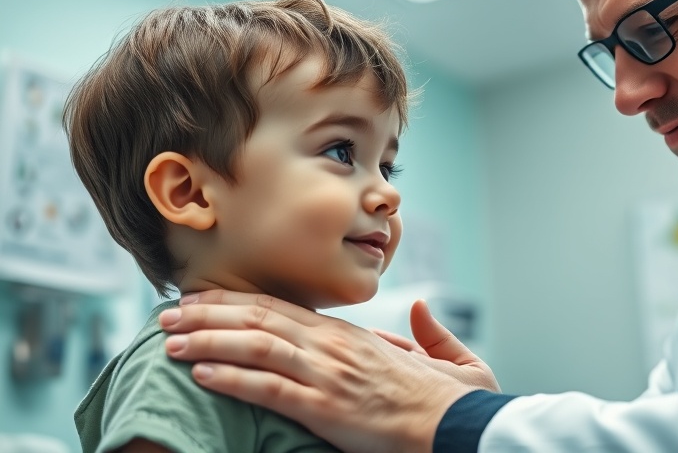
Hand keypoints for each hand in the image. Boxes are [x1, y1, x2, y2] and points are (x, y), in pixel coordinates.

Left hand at [158, 290, 495, 452]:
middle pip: (260, 319)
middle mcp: (334, 347)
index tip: (204, 300)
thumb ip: (428, 333)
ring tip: (171, 342)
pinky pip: (270, 389)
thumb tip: (420, 309)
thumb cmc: (451, 400)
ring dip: (208, 341)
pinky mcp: (326, 408)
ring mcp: (329, 375)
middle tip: (167, 314)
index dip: (238, 302)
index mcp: (352, 336)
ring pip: (257, 346)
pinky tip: (202, 375)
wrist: (458, 427)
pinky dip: (233, 379)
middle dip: (208, 314)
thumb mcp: (448, 358)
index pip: (283, 308)